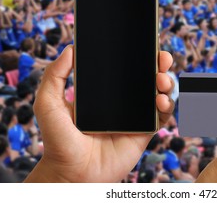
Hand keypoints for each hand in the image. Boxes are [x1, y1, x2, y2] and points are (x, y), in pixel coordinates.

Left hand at [25, 45, 173, 181]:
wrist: (71, 172)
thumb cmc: (58, 139)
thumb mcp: (48, 103)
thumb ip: (54, 75)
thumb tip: (70, 49)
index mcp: (106, 90)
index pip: (127, 67)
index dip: (139, 55)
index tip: (147, 44)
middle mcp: (124, 100)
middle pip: (148, 77)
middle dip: (160, 64)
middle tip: (163, 59)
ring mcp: (136, 116)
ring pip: (159, 94)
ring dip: (167, 83)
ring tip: (161, 81)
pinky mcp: (144, 132)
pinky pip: (161, 117)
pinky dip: (167, 106)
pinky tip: (161, 101)